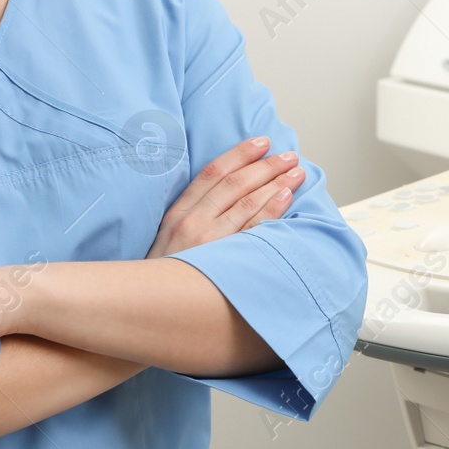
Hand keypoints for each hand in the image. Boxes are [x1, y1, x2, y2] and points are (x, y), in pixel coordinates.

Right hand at [147, 136, 305, 258]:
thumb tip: (228, 189)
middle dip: (266, 166)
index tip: (262, 143)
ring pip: (247, 203)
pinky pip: (252, 231)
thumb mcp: (166, 235)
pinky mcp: (222, 261)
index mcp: (178, 212)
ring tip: (296, 174)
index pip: (213, 172)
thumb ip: (191, 211)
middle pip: (236, 184)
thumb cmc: (165, 271)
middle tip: (289, 156)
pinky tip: (286, 197)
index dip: (240, 154)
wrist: (152, 305)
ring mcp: (208, 242)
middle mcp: (192, 222)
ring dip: (276, 184)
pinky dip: (271, 211)